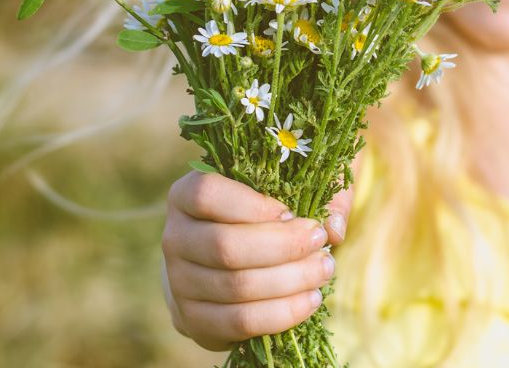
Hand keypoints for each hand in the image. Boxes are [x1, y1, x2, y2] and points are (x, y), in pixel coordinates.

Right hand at [160, 154, 360, 352]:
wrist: (219, 258)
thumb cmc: (259, 211)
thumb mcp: (288, 186)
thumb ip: (319, 192)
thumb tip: (334, 228)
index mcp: (184, 194)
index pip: (207, 194)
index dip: (252, 204)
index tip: (291, 211)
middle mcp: (174, 237)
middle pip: (225, 246)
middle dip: (283, 246)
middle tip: (319, 241)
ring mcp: (177, 282)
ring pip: (236, 287)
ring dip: (290, 281)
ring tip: (324, 270)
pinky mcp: (192, 320)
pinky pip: (239, 322)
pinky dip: (281, 313)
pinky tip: (310, 300)